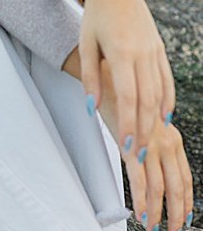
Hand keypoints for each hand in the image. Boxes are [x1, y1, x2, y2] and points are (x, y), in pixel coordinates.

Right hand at [65, 52, 192, 230]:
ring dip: (158, 211)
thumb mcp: (143, 121)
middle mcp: (166, 142)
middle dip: (177, 211)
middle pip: (177, 185)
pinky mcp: (130, 146)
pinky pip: (139, 179)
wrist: (106, 76)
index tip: (184, 216)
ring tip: (153, 227)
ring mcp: (149, 144)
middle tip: (174, 229)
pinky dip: (142, 200)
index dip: (186, 199)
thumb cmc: (123, 98)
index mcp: (172, 137)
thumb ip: (150, 139)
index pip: (184, 176)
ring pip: (160, 187)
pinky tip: (141, 214)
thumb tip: (147, 158)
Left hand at [77, 0, 174, 162]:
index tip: (127, 146)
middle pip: (147, 99)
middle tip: (140, 154)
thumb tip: (91, 108)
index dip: (130, 123)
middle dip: (144, 129)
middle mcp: (142, 53)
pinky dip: (167, 101)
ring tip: (150, 142)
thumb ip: (90, 77)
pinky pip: (166, 81)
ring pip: (159, 93)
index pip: (128, 96)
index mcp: (121, 51)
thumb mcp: (86, 44)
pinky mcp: (160, 50)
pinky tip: (163, 118)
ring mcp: (154, 52)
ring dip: (156, 120)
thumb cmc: (94, 18)